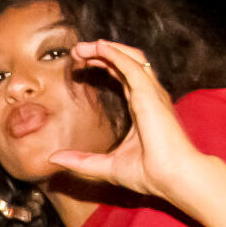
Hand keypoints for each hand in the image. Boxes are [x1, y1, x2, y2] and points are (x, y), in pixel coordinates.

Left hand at [45, 42, 206, 203]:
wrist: (172, 178)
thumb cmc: (149, 174)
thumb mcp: (105, 167)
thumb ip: (80, 161)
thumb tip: (53, 159)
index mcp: (142, 108)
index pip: (123, 77)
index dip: (104, 66)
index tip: (82, 64)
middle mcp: (149, 96)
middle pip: (126, 62)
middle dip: (102, 53)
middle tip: (77, 51)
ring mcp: (152, 93)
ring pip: (130, 58)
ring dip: (106, 48)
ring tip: (82, 47)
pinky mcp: (150, 95)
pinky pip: (132, 66)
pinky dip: (115, 54)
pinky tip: (99, 47)